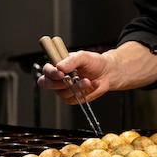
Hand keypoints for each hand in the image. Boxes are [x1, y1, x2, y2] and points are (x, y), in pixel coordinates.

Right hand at [37, 41, 156, 104]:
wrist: (112, 72)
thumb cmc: (97, 62)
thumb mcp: (84, 56)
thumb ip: (71, 59)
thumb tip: (60, 66)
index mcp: (58, 66)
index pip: (44, 71)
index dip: (47, 72)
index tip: (57, 70)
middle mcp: (59, 79)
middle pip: (47, 84)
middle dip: (58, 82)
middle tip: (69, 78)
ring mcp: (67, 90)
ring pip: (61, 94)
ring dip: (75, 88)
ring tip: (87, 80)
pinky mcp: (77, 98)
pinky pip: (74, 100)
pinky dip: (83, 94)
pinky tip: (92, 86)